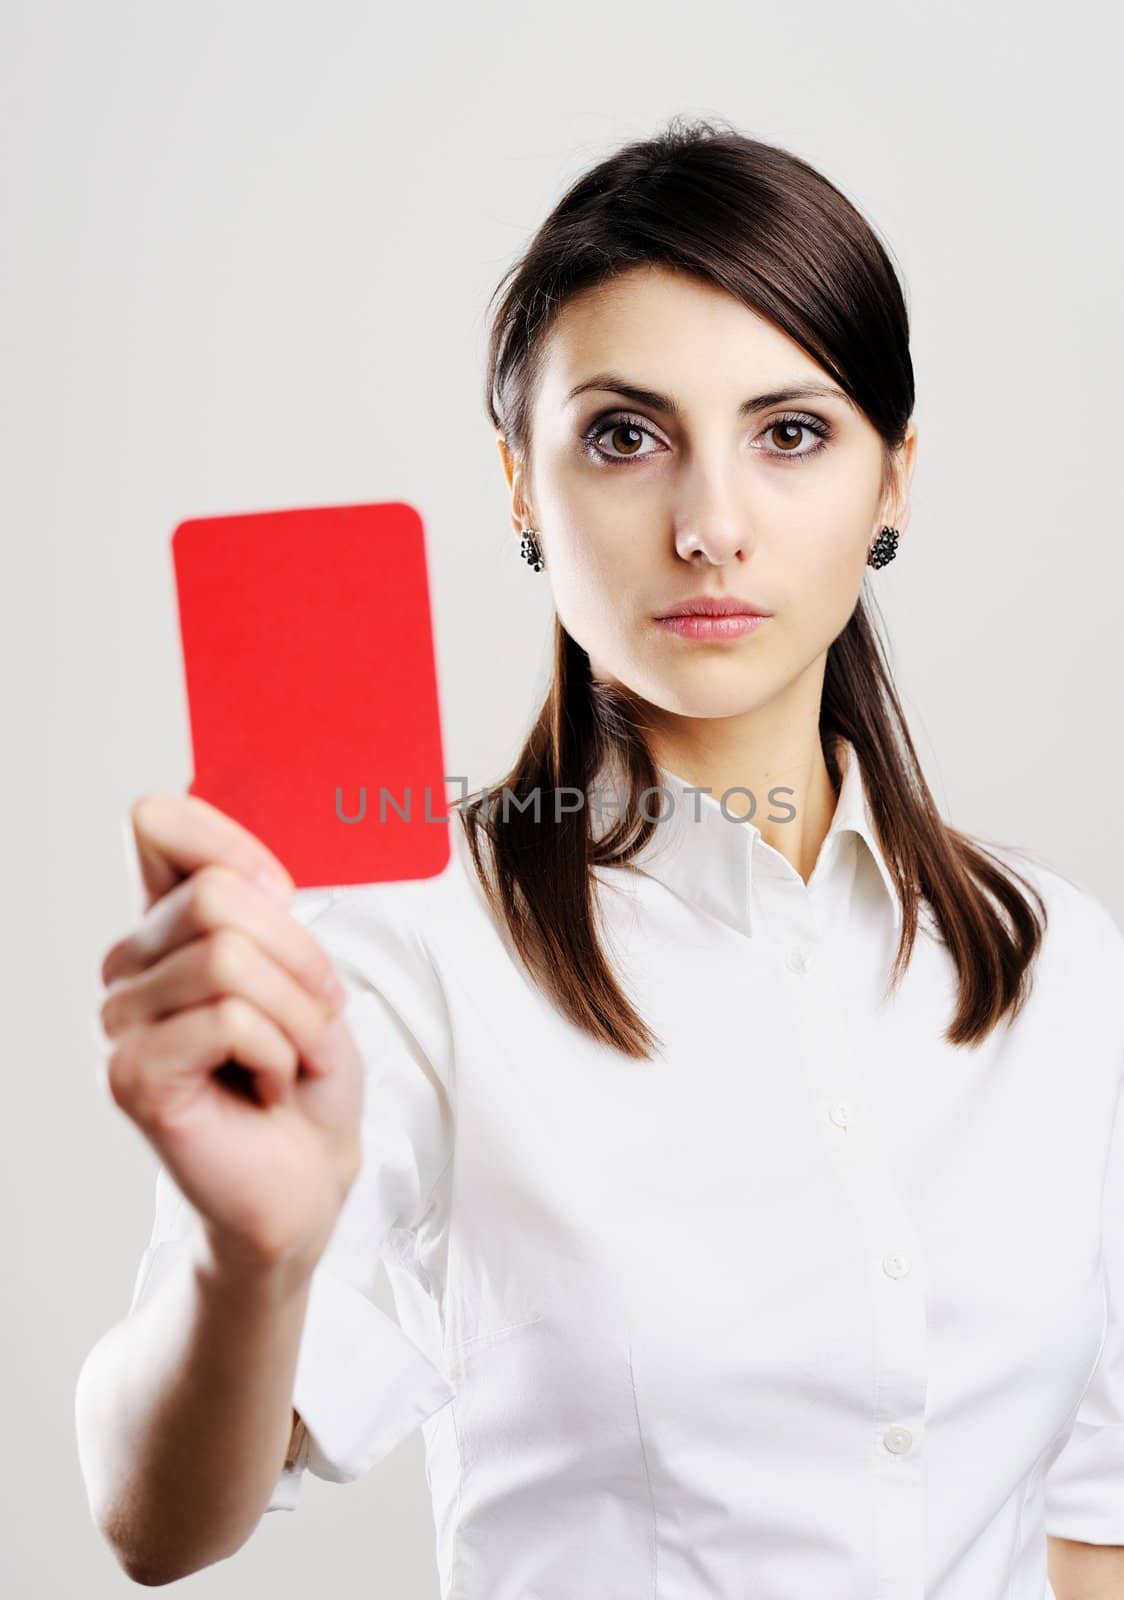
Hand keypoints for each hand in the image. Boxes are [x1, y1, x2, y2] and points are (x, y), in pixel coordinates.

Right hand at [97, 792, 363, 1278]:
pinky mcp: (132, 1075)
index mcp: (169, 926)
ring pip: (228, 959)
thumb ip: (262, 906)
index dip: (233, 843)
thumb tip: (244, 865)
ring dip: (297, 1015)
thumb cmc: (308, 1075)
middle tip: (316, 1013)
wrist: (310, 1175)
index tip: (284, 895)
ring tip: (296, 1057)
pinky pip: (226, 1019)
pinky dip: (278, 1050)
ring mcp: (122, 1022)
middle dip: (298, 956)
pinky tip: (271, 1084)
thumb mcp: (305, 969)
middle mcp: (132, 966)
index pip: (158, 822)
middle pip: (217, 895)